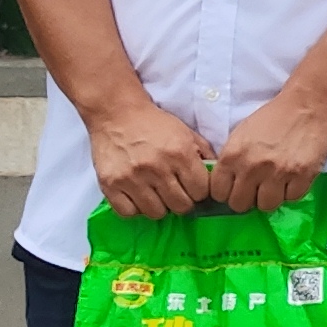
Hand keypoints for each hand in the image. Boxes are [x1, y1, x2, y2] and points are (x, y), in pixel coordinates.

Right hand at [83, 95, 215, 218]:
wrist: (116, 113)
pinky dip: (134, 208)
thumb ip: (204, 155)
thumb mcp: (186, 133)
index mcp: (180, 153)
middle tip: (174, 192)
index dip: (199, 191)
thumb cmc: (154, 124)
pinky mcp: (110, 185)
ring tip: (155, 193)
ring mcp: (132, 178)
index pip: (200, 192)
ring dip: (159, 206)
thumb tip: (216, 178)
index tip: (191, 187)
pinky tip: (137, 196)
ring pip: (156, 213)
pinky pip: (128, 213)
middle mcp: (157, 168)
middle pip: (181, 206)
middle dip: (181, 201)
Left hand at [210, 82, 326, 216]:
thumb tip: (229, 185)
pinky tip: (292, 178)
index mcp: (232, 155)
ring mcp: (278, 173)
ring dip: (270, 197)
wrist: (308, 104)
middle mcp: (252, 167)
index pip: (219, 193)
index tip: (236, 188)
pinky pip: (291, 198)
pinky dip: (292, 191)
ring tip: (276, 184)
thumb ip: (232, 160)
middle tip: (256, 188)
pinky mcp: (303, 176)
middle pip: (240, 204)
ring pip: (266, 206)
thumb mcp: (241, 135)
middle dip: (247, 198)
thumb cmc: (273, 117)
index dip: (227, 192)